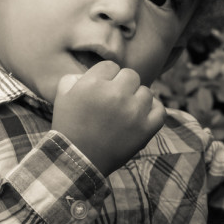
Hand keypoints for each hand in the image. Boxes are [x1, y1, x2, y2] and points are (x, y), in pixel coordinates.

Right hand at [51, 61, 165, 175]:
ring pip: (146, 91)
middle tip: (114, 100)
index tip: (101, 89)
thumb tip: (91, 73)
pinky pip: (160, 110)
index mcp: (93, 83)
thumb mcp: (62, 95)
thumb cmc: (68, 125)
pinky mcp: (146, 128)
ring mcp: (133, 111)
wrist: (77, 158)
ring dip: (137, 98)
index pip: (111, 66)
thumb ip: (75, 76)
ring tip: (125, 111)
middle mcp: (115, 94)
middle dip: (123, 85)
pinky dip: (153, 110)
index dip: (106, 76)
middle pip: (130, 75)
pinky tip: (142, 114)